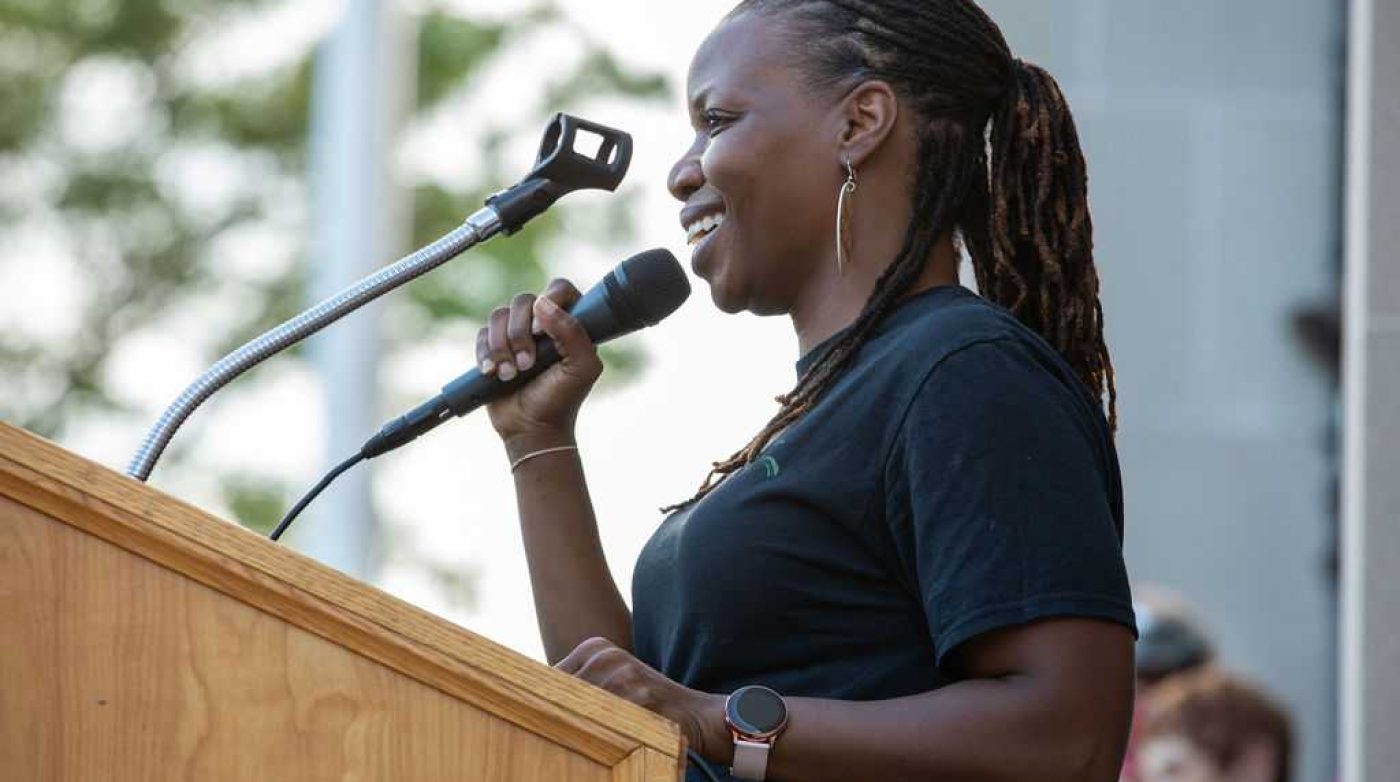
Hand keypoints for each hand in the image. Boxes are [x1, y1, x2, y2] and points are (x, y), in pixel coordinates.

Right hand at [476, 279, 603, 452]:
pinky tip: (491, 373)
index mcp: (571, 323)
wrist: (531, 428)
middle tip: (527, 365)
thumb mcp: (581, 367)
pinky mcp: (494, 346)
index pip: (560, 289)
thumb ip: (572, 332)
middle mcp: (543, 324)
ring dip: (501, 347)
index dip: (550, 301)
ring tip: (509, 375)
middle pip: (523, 301)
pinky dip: (485, 353)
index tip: (542, 332)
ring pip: (498, 315)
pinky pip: (482, 333)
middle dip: (520, 334)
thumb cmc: (562, 399)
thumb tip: (542, 303)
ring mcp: (517, 333)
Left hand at [555, 637, 727, 761]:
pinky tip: (610, 741)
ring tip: (591, 737)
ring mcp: (622, 675)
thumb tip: (533, 701)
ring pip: (577, 710)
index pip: (550, 676)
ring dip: (577, 728)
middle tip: (558, 733)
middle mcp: (606, 656)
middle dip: (557, 715)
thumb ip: (578, 686)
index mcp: (596, 647)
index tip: (540, 718)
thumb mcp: (611, 681)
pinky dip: (600, 737)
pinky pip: (603, 723)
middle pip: (559, 693)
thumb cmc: (647, 703)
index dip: (542, 702)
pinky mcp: (637, 698)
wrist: (696, 715)